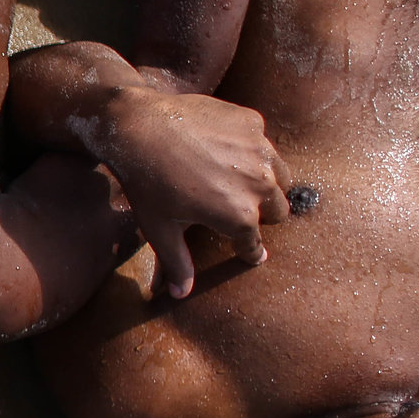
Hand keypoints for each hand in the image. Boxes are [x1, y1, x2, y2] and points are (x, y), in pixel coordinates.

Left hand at [96, 82, 291, 298]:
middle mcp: (259, 183)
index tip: (250, 252)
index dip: (249, 251)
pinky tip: (222, 149)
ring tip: (239, 182)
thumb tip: (182, 295)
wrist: (138, 126)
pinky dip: (250, 150)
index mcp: (241, 216)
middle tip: (239, 211)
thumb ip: (178, 264)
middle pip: (280, 210)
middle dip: (263, 214)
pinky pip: (263, 143)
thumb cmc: (147, 183)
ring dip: (267, 182)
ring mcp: (259, 149)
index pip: (255, 244)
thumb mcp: (160, 229)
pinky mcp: (252, 122)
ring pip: (280, 176)